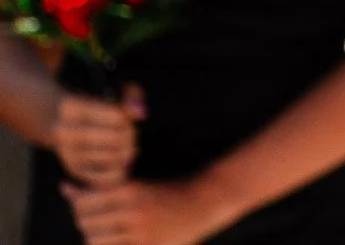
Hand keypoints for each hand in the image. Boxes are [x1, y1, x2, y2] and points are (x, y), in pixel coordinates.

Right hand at [53, 84, 145, 187]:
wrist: (63, 122)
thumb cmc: (97, 104)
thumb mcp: (115, 91)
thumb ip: (132, 96)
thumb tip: (141, 114)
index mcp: (71, 108)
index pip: (115, 116)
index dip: (129, 118)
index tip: (129, 117)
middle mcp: (63, 132)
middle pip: (114, 138)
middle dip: (130, 136)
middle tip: (132, 133)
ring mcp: (66, 153)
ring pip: (110, 158)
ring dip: (127, 152)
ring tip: (129, 145)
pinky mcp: (73, 170)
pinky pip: (104, 178)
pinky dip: (120, 171)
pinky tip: (123, 161)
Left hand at [61, 178, 231, 244]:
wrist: (203, 203)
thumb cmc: (165, 192)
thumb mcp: (135, 184)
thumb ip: (100, 187)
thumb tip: (63, 187)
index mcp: (130, 190)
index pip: (83, 201)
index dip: (78, 204)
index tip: (88, 204)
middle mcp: (132, 211)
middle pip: (85, 221)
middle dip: (85, 221)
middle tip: (96, 219)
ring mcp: (139, 233)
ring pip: (94, 240)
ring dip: (94, 236)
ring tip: (105, 231)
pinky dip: (108, 244)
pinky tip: (116, 239)